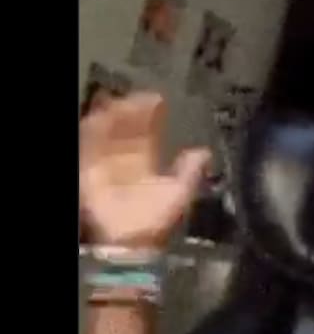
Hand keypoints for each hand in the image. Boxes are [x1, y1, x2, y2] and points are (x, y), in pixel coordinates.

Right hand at [79, 93, 210, 247]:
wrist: (129, 239)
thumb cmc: (154, 219)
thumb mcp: (178, 192)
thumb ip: (190, 171)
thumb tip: (204, 151)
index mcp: (145, 164)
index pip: (146, 134)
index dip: (151, 117)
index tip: (156, 98)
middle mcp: (125, 161)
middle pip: (126, 129)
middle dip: (130, 111)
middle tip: (136, 94)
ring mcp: (106, 164)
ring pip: (107, 133)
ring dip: (111, 116)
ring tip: (117, 98)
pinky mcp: (89, 169)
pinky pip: (89, 145)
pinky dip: (92, 129)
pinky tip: (98, 114)